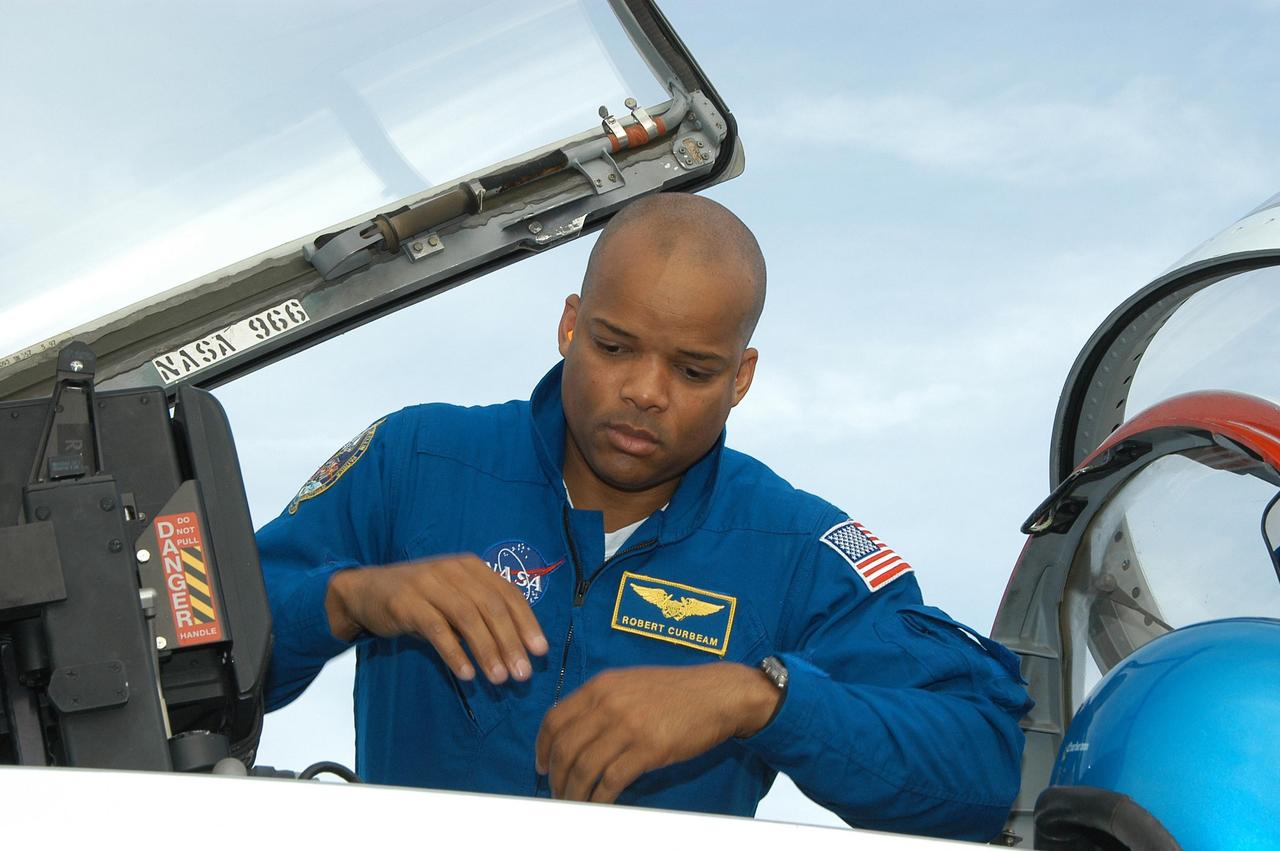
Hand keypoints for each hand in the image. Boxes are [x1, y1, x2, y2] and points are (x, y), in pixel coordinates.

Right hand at [325, 555, 548, 683]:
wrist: (366, 591)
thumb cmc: (420, 599)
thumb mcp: (454, 598)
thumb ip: (481, 615)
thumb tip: (517, 649)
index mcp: (472, 567)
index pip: (508, 593)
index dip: (527, 622)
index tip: (540, 651)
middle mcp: (453, 570)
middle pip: (492, 607)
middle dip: (511, 642)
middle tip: (522, 673)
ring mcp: (429, 584)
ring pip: (467, 617)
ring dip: (486, 650)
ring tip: (499, 678)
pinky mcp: (406, 602)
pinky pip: (436, 628)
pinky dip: (454, 652)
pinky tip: (466, 673)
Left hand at [535, 663, 780, 801]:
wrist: (717, 693)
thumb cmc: (676, 691)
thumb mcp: (631, 684)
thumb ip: (602, 702)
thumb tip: (576, 732)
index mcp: (601, 686)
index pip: (555, 718)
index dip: (542, 747)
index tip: (541, 766)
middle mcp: (609, 704)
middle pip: (565, 747)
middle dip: (556, 776)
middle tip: (556, 794)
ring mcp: (628, 726)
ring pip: (584, 767)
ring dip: (574, 793)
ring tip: (573, 805)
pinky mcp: (648, 749)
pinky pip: (611, 781)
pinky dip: (599, 799)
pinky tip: (598, 807)